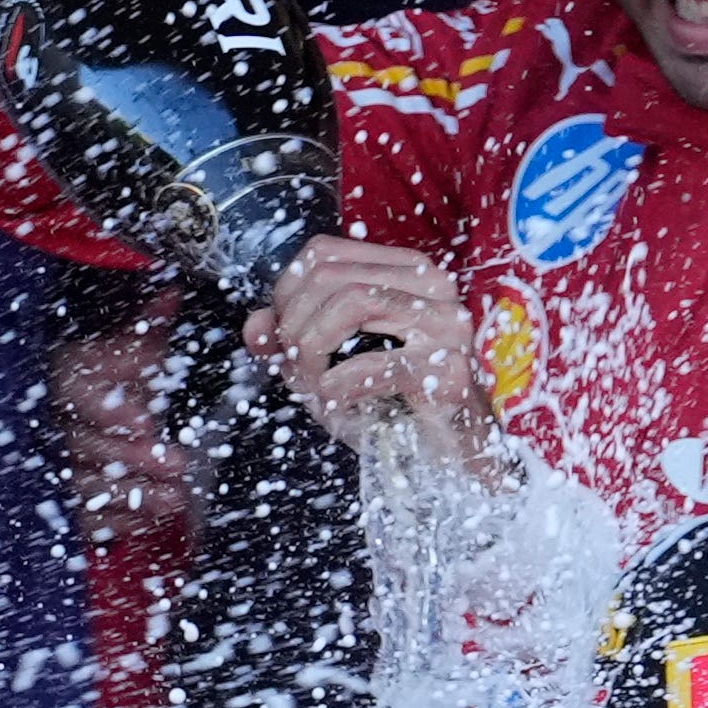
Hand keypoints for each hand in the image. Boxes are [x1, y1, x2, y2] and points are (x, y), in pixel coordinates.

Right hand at [53, 312, 193, 537]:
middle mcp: (47, 421)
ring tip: (176, 499)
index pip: (74, 389)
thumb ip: (141, 328)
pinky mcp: (58, 501)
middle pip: (83, 442)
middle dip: (132, 456)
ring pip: (83, 483)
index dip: (109, 408)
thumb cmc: (93, 380)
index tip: (145, 421)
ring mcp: (49, 464)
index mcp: (58, 375)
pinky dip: (117, 521)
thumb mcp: (115, 347)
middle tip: (176, 465)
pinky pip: (81, 518)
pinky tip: (151, 520)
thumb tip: (171, 293)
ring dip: (131, 494)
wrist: (53, 421)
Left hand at [251, 236, 493, 458]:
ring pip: (351, 303)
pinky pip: (373, 362)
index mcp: (405, 271)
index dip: (285, 294)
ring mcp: (445, 324)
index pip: (322, 253)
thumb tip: (254, 328)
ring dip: (312, 351)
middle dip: (294, 326)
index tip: (282, 336)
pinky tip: (337, 400)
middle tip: (294, 370)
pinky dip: (338, 384)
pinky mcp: (449, 371)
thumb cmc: (394, 406)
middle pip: (330, 276)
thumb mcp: (331, 367)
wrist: (452, 454)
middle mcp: (431, 285)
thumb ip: (291, 341)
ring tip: (314, 386)